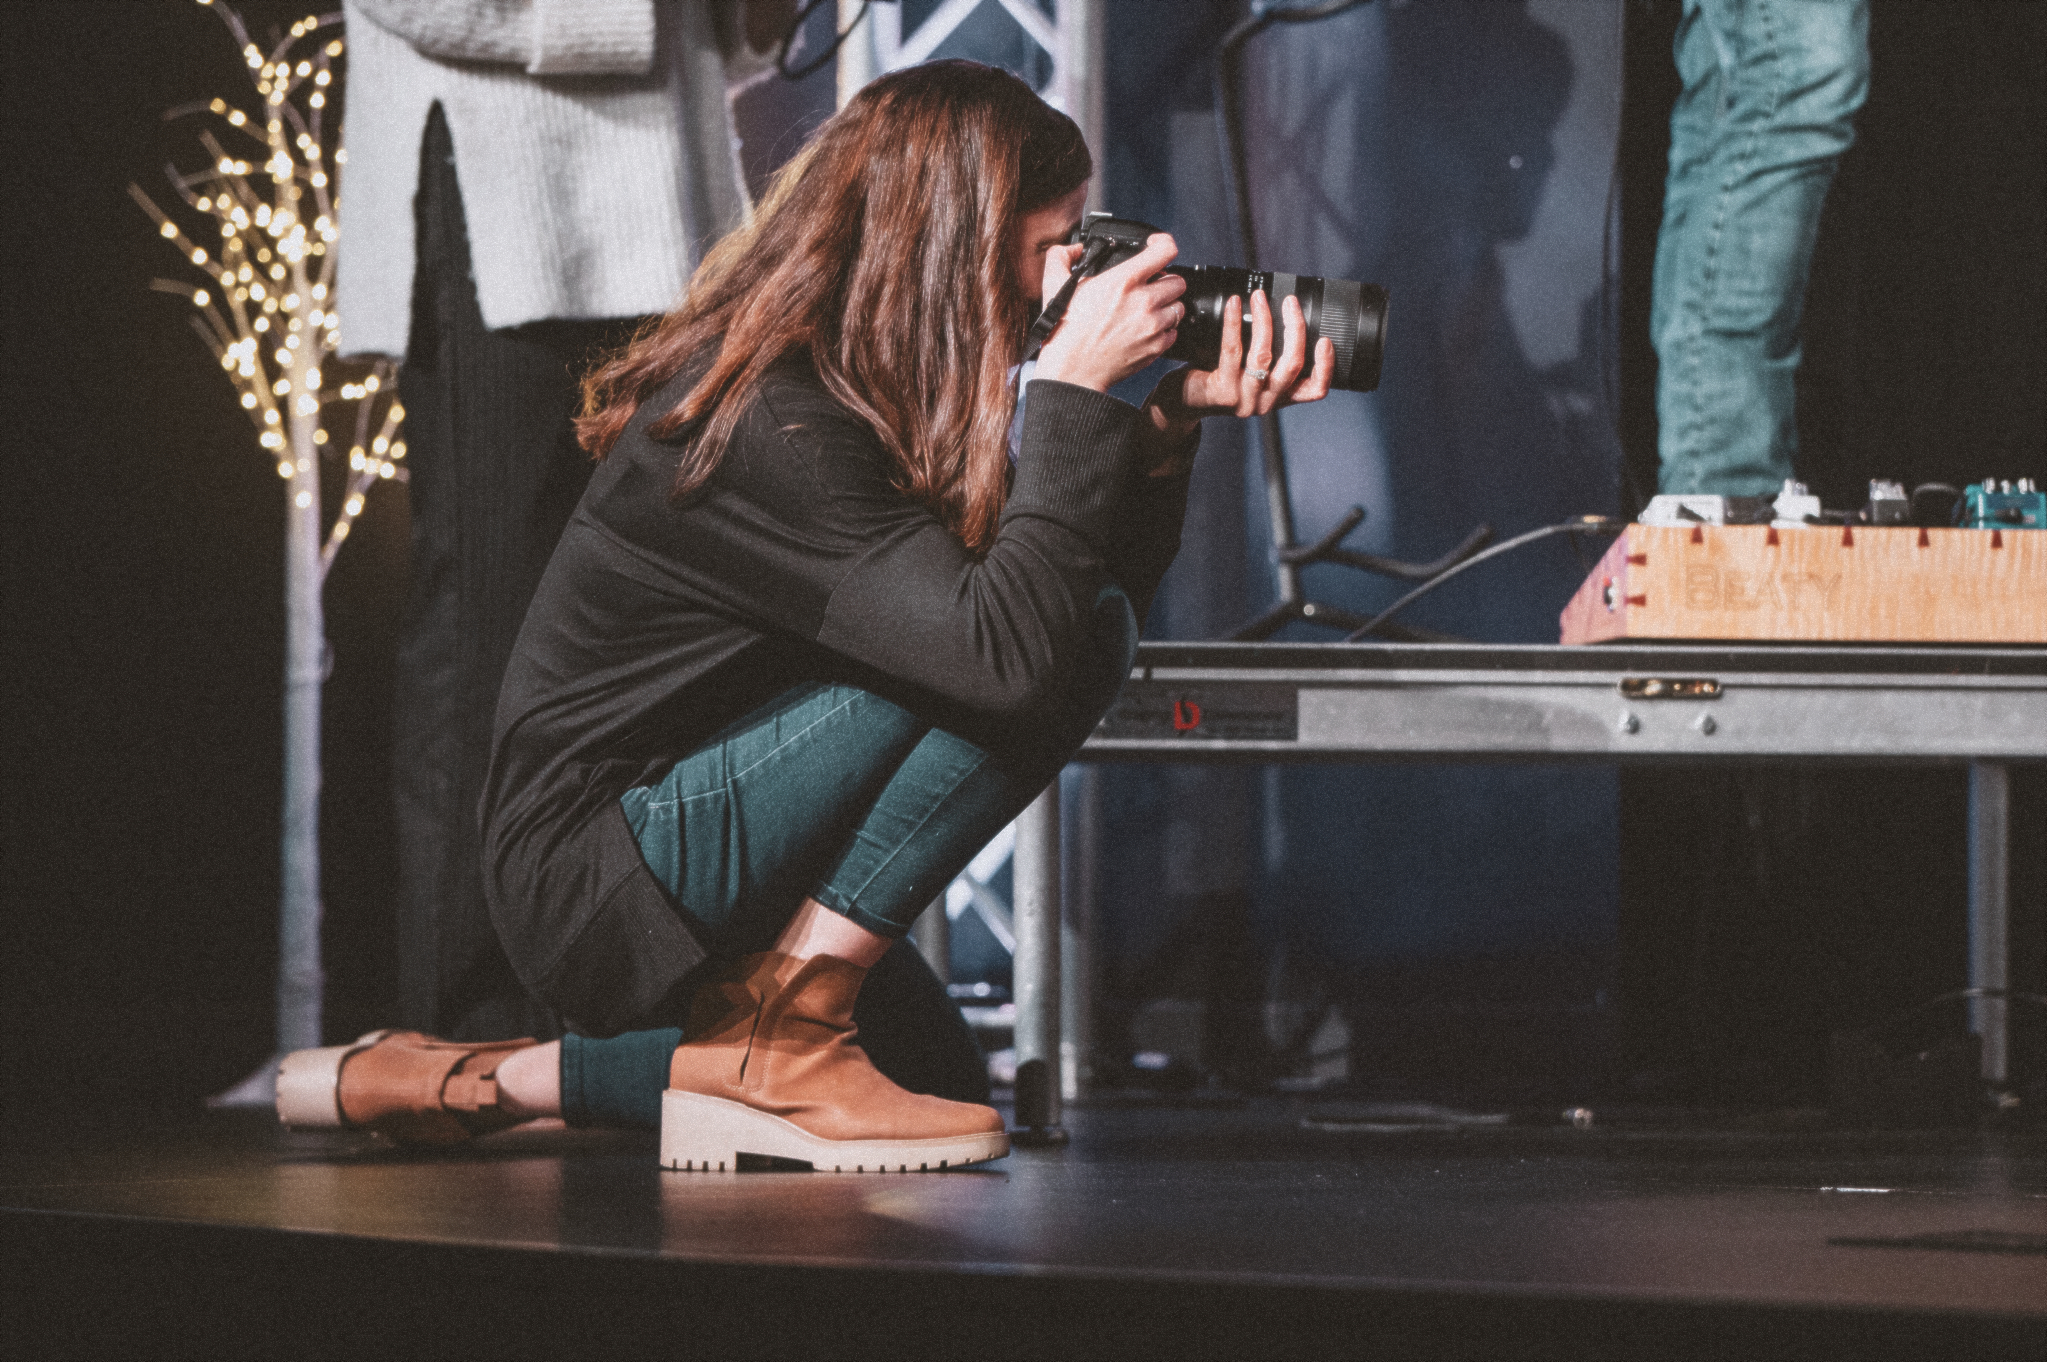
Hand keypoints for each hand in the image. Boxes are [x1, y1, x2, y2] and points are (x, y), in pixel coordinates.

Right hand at [1033, 234, 1188, 393]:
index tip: (1156, 247)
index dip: (1163, 243)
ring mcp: (1153, 326)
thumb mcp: (1054, 284)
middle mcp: (1144, 302)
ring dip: (1167, 306)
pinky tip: (1147, 329)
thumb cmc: (1065, 331)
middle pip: (1178, 281)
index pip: (1166, 250)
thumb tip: (1073, 249)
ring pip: (1179, 307)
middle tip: (1151, 286)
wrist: (1071, 370)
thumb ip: (1061, 256)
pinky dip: (1165, 330)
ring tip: (1149, 310)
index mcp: (1123, 281)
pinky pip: (1174, 332)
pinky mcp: (1156, 348)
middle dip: (1165, 281)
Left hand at [1155, 290, 1336, 436]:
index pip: (1314, 389)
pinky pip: (1232, 349)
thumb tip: (1286, 316)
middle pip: (1292, 364)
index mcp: (1280, 398)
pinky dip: (1234, 322)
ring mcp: (1244, 399)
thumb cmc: (1220, 381)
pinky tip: (1235, 305)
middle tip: (1289, 302)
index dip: (1326, 365)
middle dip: (1294, 328)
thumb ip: (1272, 357)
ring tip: (1259, 297)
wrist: (1186, 402)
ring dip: (1264, 320)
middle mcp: (1266, 402)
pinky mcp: (1222, 391)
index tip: (1325, 339)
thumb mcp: (1252, 375)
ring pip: (1263, 355)